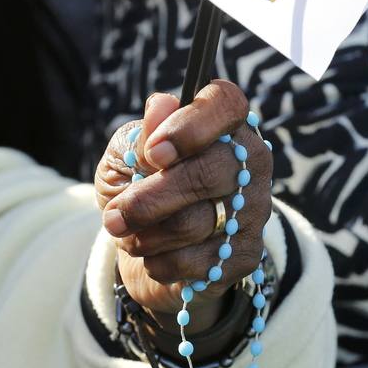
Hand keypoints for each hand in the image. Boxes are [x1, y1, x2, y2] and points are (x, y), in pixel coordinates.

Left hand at [94, 81, 272, 333]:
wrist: (148, 247)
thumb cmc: (137, 187)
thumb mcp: (126, 157)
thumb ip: (142, 137)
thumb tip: (161, 105)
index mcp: (222, 125)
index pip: (226, 104)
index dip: (190, 126)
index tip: (154, 152)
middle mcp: (250, 162)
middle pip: (210, 173)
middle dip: (150, 200)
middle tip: (114, 216)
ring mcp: (253, 209)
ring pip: (196, 223)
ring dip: (146, 236)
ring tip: (127, 235)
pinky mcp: (246, 253)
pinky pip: (198, 263)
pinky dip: (160, 263)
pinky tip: (152, 258)